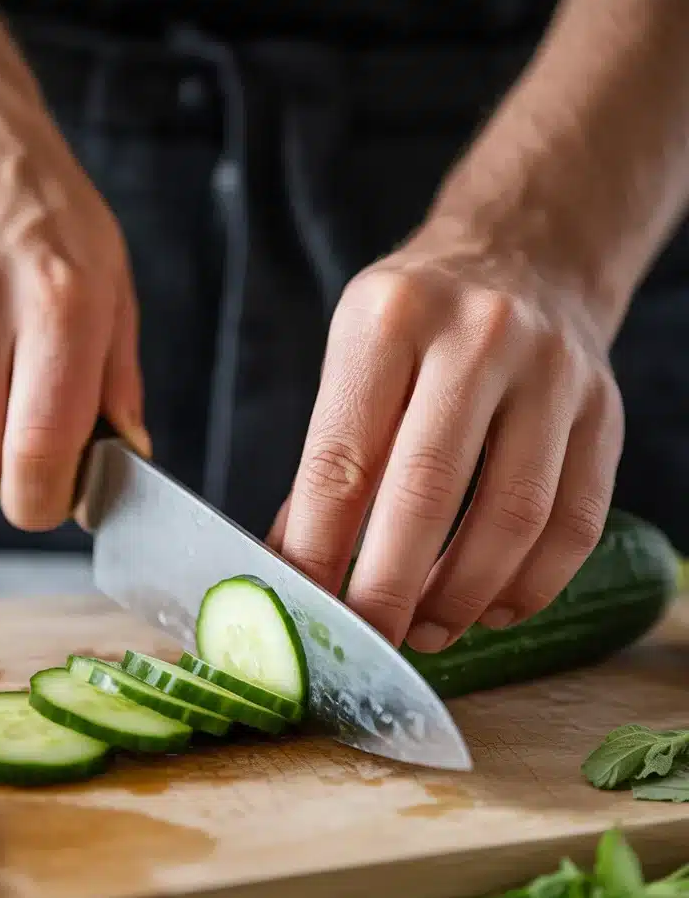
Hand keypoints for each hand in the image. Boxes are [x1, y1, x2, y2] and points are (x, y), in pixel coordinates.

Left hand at [269, 223, 623, 651]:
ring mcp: (553, 373)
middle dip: (388, 589)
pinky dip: (530, 585)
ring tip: (428, 631)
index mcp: (390, 322)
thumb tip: (291, 571)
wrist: (527, 255)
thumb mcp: (354, 360)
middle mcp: (477, 337)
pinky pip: (575, 524)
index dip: (317, 550)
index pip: (341, 460)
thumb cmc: (421, 324)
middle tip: (368, 641)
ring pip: (512, 518)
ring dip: (462, 596)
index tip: (306, 610)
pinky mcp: (604, 411)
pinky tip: (491, 608)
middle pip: (427, 492)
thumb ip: (326, 465)